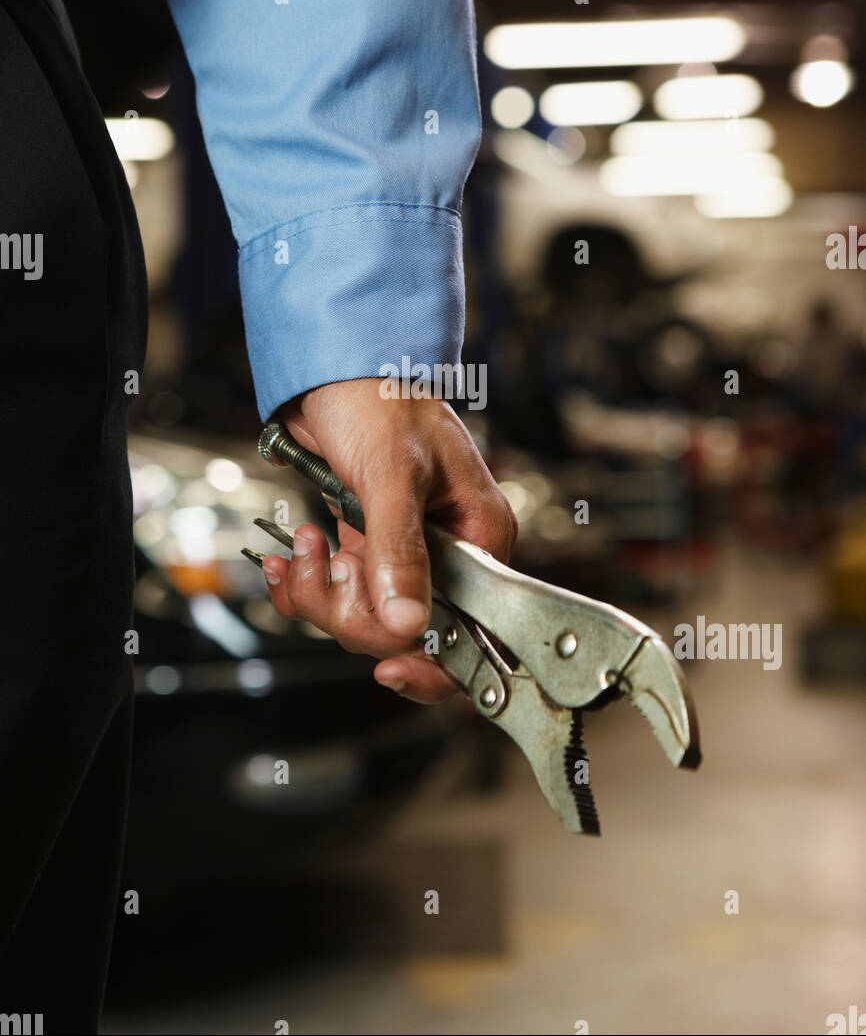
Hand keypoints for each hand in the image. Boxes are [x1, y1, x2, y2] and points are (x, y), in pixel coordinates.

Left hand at [259, 378, 516, 702]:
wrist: (333, 367)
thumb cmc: (379, 399)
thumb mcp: (391, 474)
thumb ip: (399, 551)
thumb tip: (409, 626)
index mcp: (481, 538)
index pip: (472, 630)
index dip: (431, 660)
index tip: (388, 668)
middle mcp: (450, 554)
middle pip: (408, 634)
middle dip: (355, 613)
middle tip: (330, 568)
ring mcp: (405, 555)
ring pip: (364, 619)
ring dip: (321, 594)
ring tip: (306, 546)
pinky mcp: (366, 548)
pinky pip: (337, 594)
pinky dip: (305, 584)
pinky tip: (289, 556)